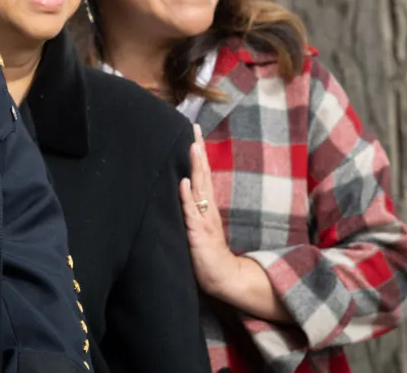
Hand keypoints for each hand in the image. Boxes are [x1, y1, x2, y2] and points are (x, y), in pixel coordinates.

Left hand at [180, 123, 241, 296]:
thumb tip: (182, 185)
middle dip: (198, 151)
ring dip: (196, 167)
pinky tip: (183, 182)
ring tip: (193, 146)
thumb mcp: (197, 226)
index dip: (198, 154)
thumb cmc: (207, 253)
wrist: (224, 278)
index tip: (194, 132)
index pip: (202, 174)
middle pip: (203, 174)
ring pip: (199, 188)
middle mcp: (207, 208)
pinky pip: (191, 213)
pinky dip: (187, 197)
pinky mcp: (198, 233)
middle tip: (195, 128)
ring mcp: (204, 219)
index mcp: (206, 206)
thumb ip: (192, 208)